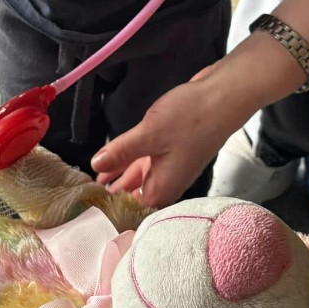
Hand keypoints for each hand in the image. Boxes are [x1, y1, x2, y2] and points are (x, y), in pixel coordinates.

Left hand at [91, 68, 235, 207]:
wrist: (224, 96)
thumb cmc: (192, 118)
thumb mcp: (149, 134)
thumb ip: (121, 151)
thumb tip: (96, 164)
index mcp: (163, 187)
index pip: (131, 210)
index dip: (111, 211)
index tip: (88, 209)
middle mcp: (167, 181)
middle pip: (134, 195)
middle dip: (112, 195)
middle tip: (85, 196)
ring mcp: (170, 164)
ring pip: (138, 177)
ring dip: (117, 177)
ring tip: (92, 181)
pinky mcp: (171, 148)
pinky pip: (144, 161)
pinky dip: (127, 162)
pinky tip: (110, 161)